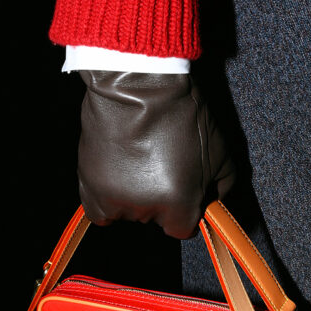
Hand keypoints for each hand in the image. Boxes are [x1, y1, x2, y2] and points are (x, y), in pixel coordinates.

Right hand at [77, 70, 235, 238]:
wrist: (138, 82)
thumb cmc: (182, 113)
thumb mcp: (220, 151)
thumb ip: (221, 189)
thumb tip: (212, 206)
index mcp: (178, 201)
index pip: (182, 228)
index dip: (185, 210)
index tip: (183, 192)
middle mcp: (144, 206)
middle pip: (154, 218)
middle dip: (160, 199)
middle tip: (159, 164)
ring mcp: (114, 197)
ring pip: (127, 213)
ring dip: (132, 196)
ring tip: (137, 161)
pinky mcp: (89, 184)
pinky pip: (99, 211)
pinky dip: (106, 200)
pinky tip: (116, 179)